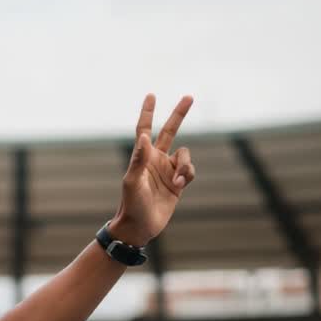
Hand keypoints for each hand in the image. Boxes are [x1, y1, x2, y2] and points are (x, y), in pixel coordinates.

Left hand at [112, 94, 195, 245]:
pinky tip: (178, 186)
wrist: (140, 225)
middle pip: (170, 130)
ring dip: (185, 165)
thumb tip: (143, 137)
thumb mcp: (132, 181)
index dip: (148, 113)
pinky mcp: (178, 181)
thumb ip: (139, 159)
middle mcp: (155, 159)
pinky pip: (189, 170)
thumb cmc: (131, 203)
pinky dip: (187, 174)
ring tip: (176, 181)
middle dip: (179, 114)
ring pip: (185, 154)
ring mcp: (167, 169)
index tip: (151, 95)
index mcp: (142, 156)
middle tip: (189, 96)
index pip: (144, 129)